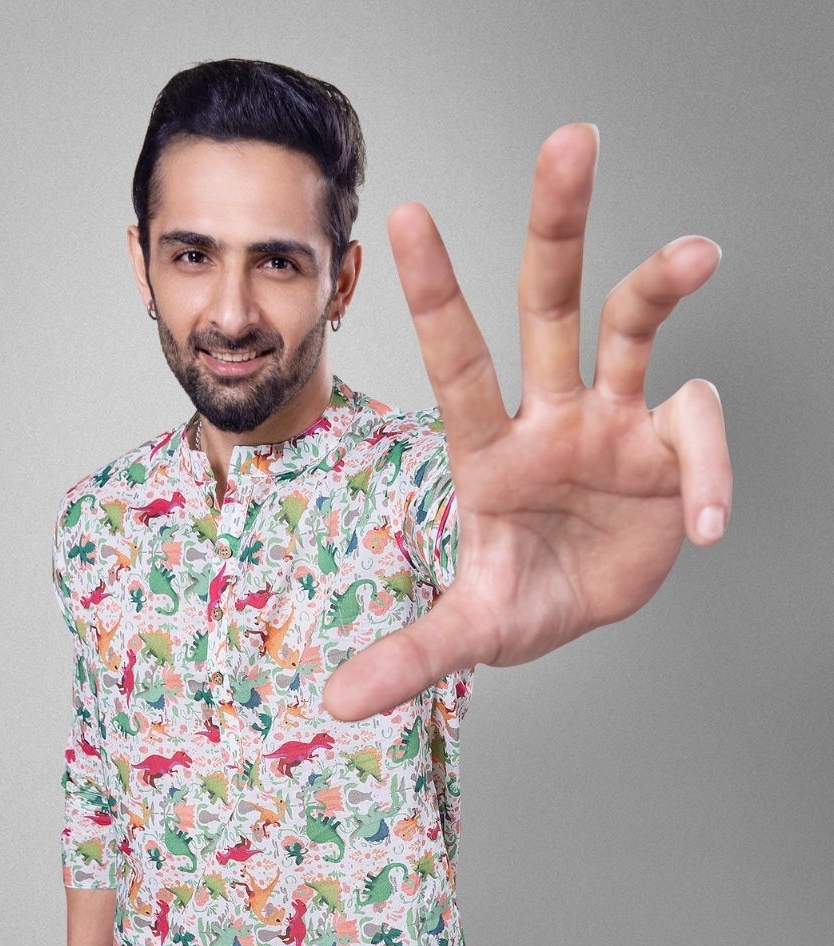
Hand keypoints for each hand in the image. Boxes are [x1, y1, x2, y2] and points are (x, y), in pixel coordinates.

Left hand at [322, 123, 730, 721]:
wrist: (587, 609)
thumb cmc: (521, 597)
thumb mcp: (469, 631)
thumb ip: (412, 658)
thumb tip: (337, 706)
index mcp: (489, 447)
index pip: (459, 359)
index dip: (435, 291)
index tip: (405, 215)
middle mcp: (551, 414)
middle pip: (552, 299)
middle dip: (560, 220)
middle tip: (570, 138)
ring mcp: (614, 420)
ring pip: (635, 324)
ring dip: (664, 281)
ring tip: (699, 253)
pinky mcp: (670, 445)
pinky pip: (699, 428)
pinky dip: (708, 470)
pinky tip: (697, 526)